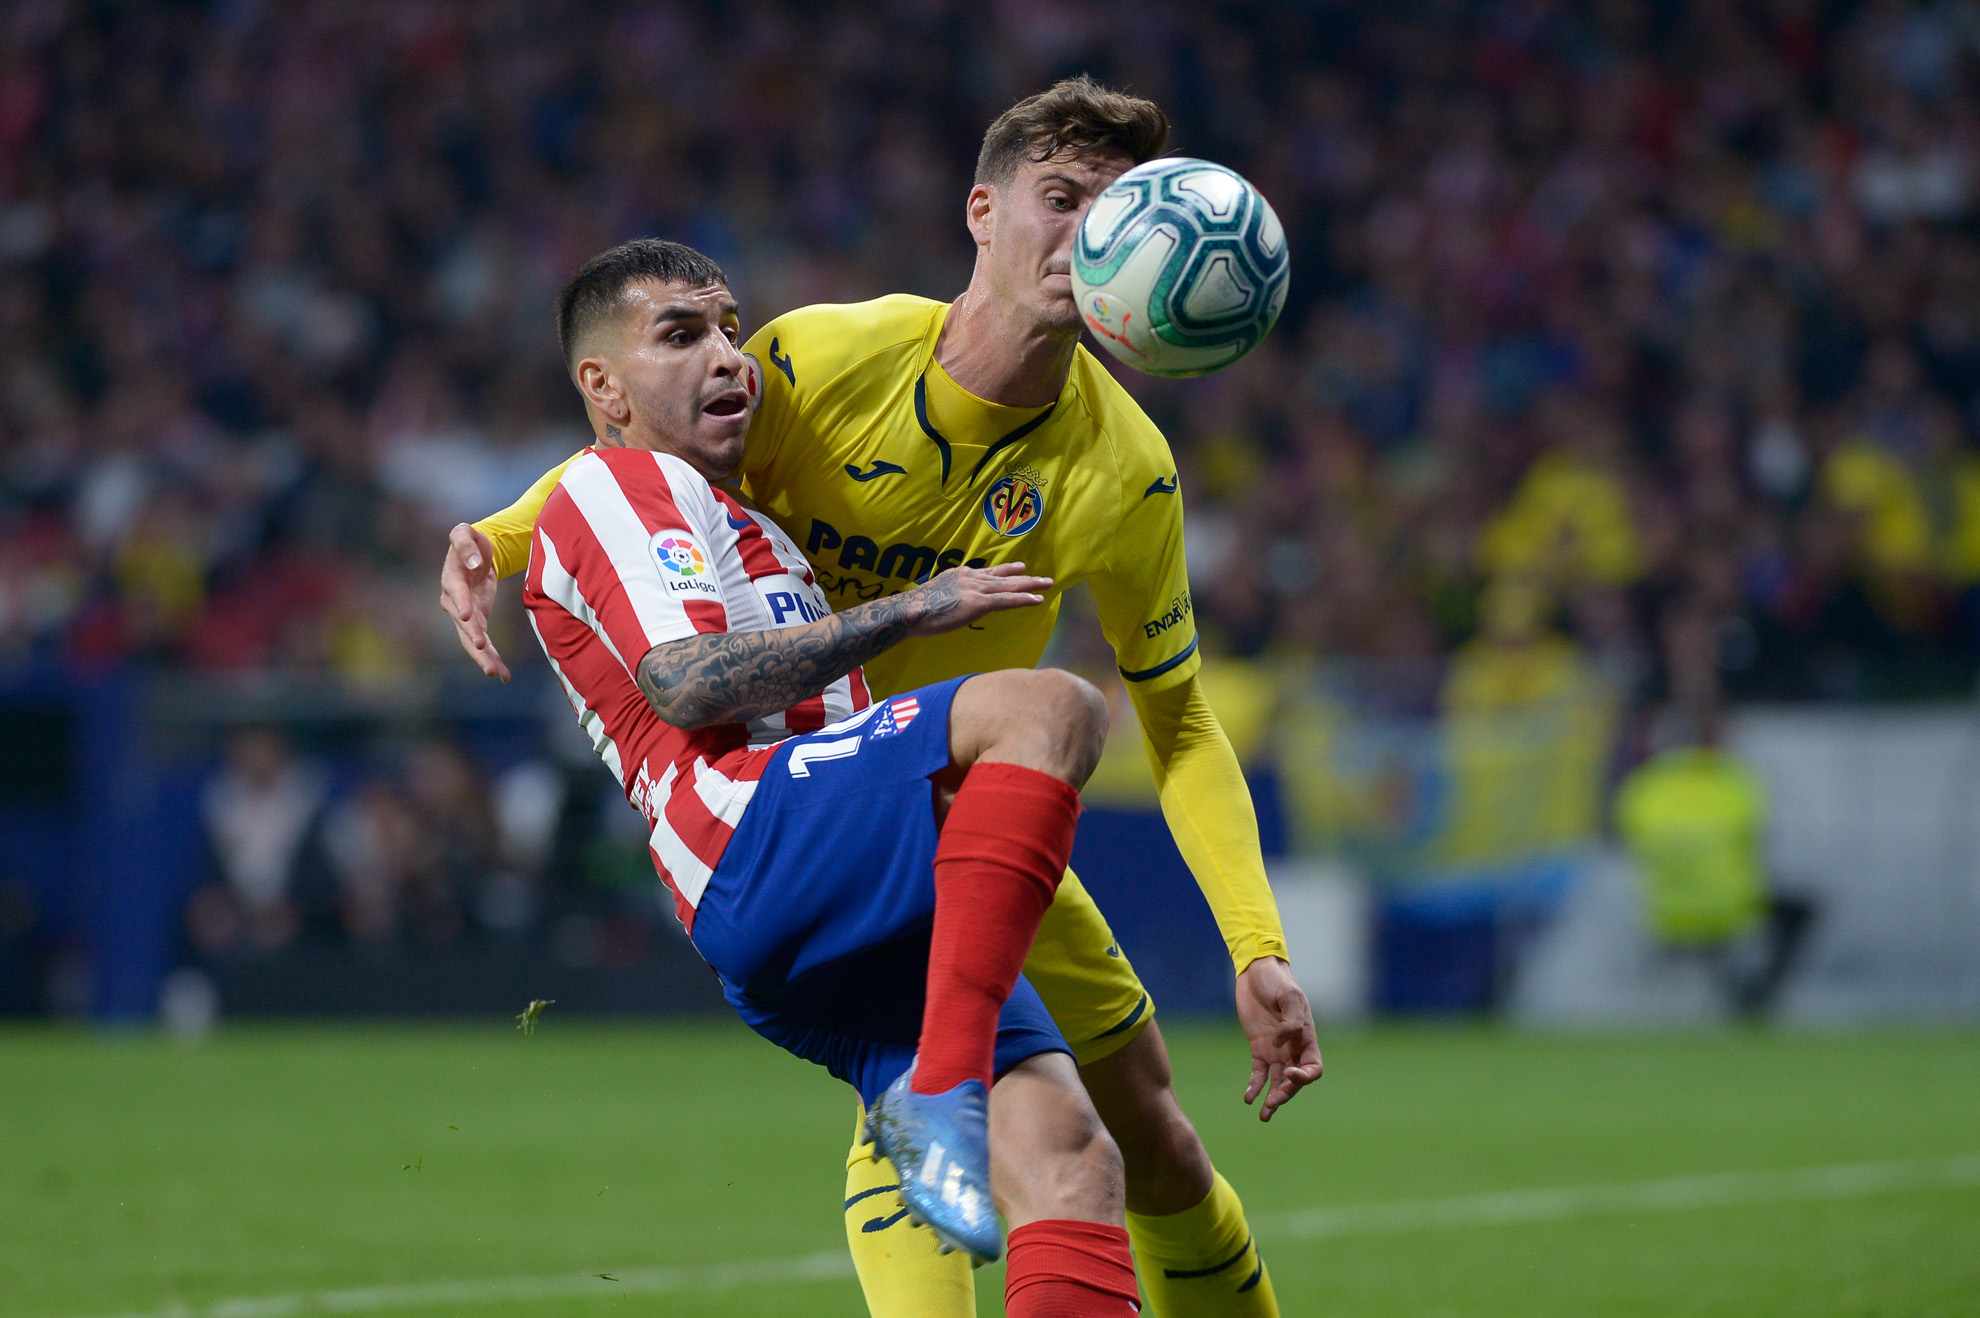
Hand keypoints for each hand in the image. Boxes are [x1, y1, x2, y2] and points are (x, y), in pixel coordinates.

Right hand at [440, 523, 509, 681]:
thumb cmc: (469, 541)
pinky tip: (504, 675)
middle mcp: (454, 601)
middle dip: (472, 637)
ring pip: (472, 639)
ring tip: (494, 673)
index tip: (468, 616)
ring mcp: (465, 614)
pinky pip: (484, 642)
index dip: (462, 603)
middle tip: (482, 648)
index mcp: (452, 579)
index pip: (456, 593)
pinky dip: (493, 657)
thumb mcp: (464, 532)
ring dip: (483, 656)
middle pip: (462, 623)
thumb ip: (466, 544)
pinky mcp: (477, 621)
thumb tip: (473, 563)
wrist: (474, 553)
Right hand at [905, 562, 1051, 637]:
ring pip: (1010, 586)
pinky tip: (1037, 600)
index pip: (988, 572)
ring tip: (1047, 584)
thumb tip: (954, 603)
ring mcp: (976, 589)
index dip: (1005, 571)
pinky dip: (1023, 599)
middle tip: (1041, 576)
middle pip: (1003, 576)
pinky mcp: (979, 603)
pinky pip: (1007, 600)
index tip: (1019, 568)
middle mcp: (971, 578)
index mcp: (960, 574)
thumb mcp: (935, 595)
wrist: (911, 611)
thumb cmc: (917, 610)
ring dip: (1030, 585)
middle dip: (1024, 576)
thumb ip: (950, 596)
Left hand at [1236, 956, 1322, 1121]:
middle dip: (1285, 1094)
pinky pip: (1259, 1073)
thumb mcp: (1288, 996)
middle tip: (1273, 1104)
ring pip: (1277, 1082)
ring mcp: (1276, 1050)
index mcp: (1306, 1038)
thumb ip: (1290, 1020)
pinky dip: (1255, 1086)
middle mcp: (1293, 1049)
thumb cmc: (1277, 981)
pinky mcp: (1258, 1048)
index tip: (1289, 1073)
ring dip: (1272, 1098)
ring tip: (1264, 1114)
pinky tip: (1248, 1098)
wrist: (1256, 972)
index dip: (1304, 1077)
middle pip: (1294, 1080)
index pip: (1313, 1067)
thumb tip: (1284, 1042)